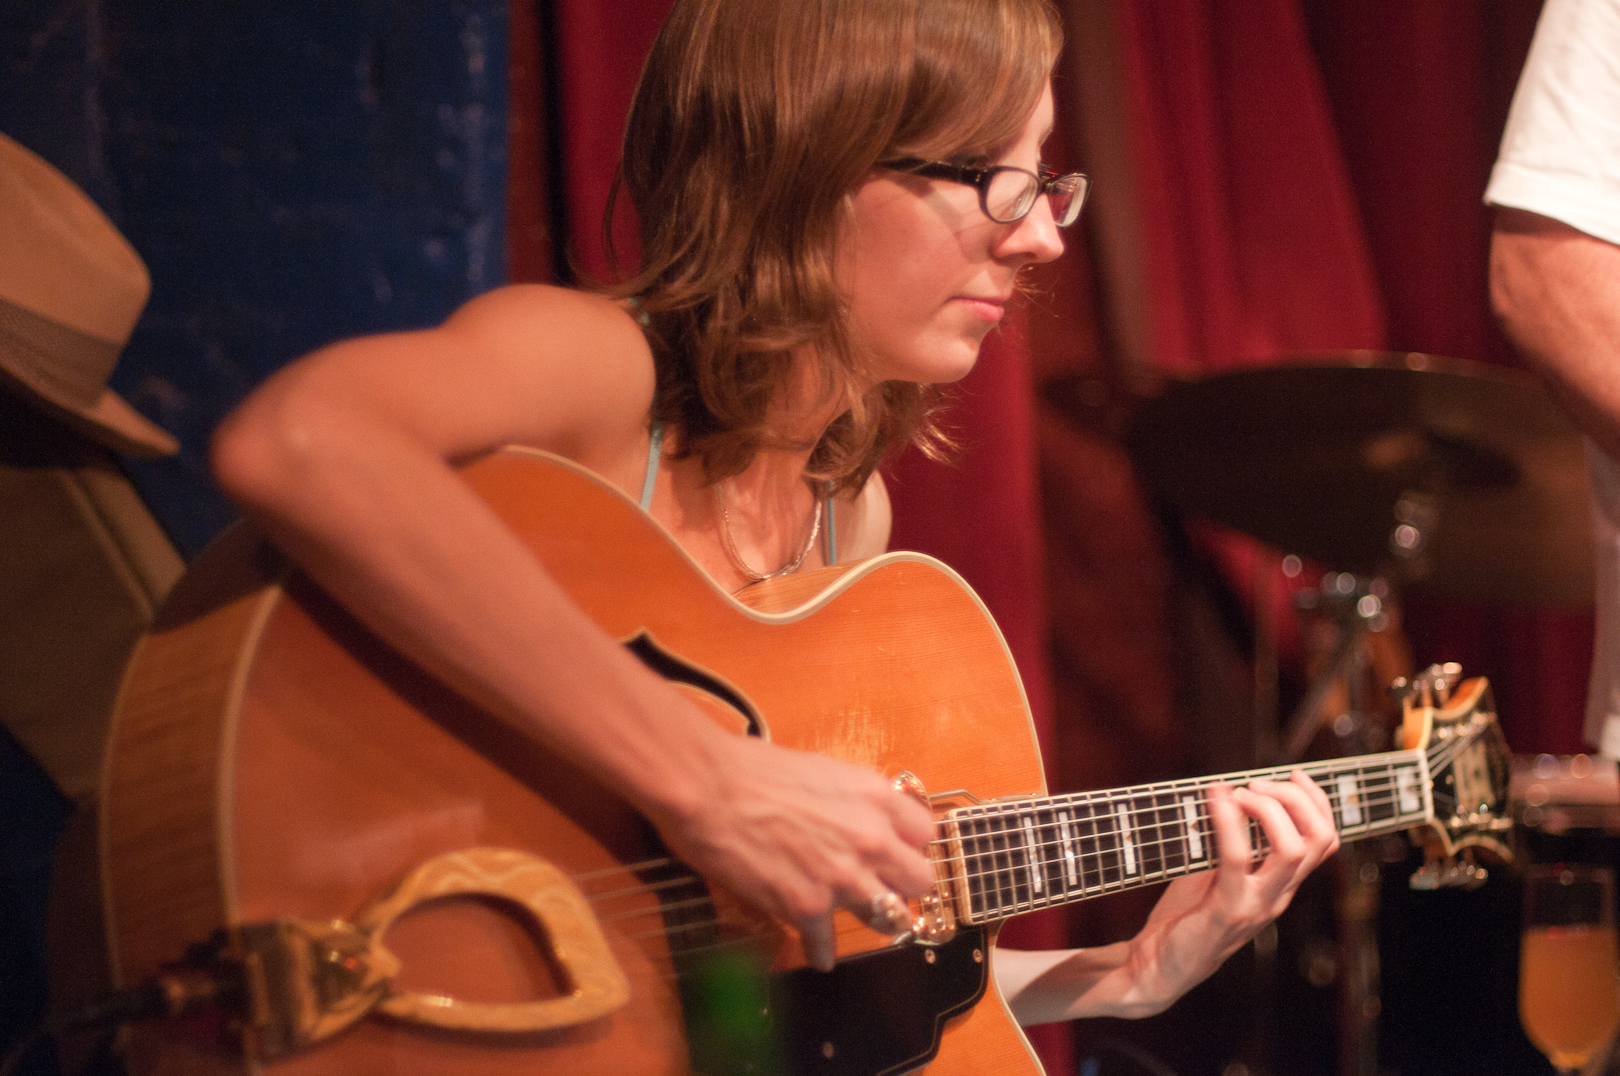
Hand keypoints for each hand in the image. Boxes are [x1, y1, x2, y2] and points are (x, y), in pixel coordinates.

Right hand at [645, 733, 936, 970]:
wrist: (707, 787)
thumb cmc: (753, 769)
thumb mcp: (822, 771)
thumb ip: (852, 800)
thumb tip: (855, 818)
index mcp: (876, 798)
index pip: (926, 833)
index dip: (907, 842)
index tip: (894, 849)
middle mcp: (871, 840)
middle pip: (920, 880)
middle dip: (901, 883)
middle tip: (880, 883)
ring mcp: (843, 878)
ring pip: (892, 919)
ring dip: (873, 919)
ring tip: (856, 917)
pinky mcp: (808, 908)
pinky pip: (828, 946)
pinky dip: (820, 949)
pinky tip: (814, 949)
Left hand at [1114, 770, 1338, 1015]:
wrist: (1157, 966)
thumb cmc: (1186, 916)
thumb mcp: (1216, 873)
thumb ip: (1231, 842)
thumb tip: (1229, 795)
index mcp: (1280, 886)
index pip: (1324, 840)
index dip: (1316, 801)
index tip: (1292, 774)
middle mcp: (1277, 896)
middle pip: (1318, 840)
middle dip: (1295, 799)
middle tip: (1256, 784)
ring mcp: (1256, 905)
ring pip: (1292, 850)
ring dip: (1268, 809)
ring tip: (1238, 794)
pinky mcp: (1226, 910)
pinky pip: (1237, 858)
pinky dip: (1228, 821)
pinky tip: (1213, 800)